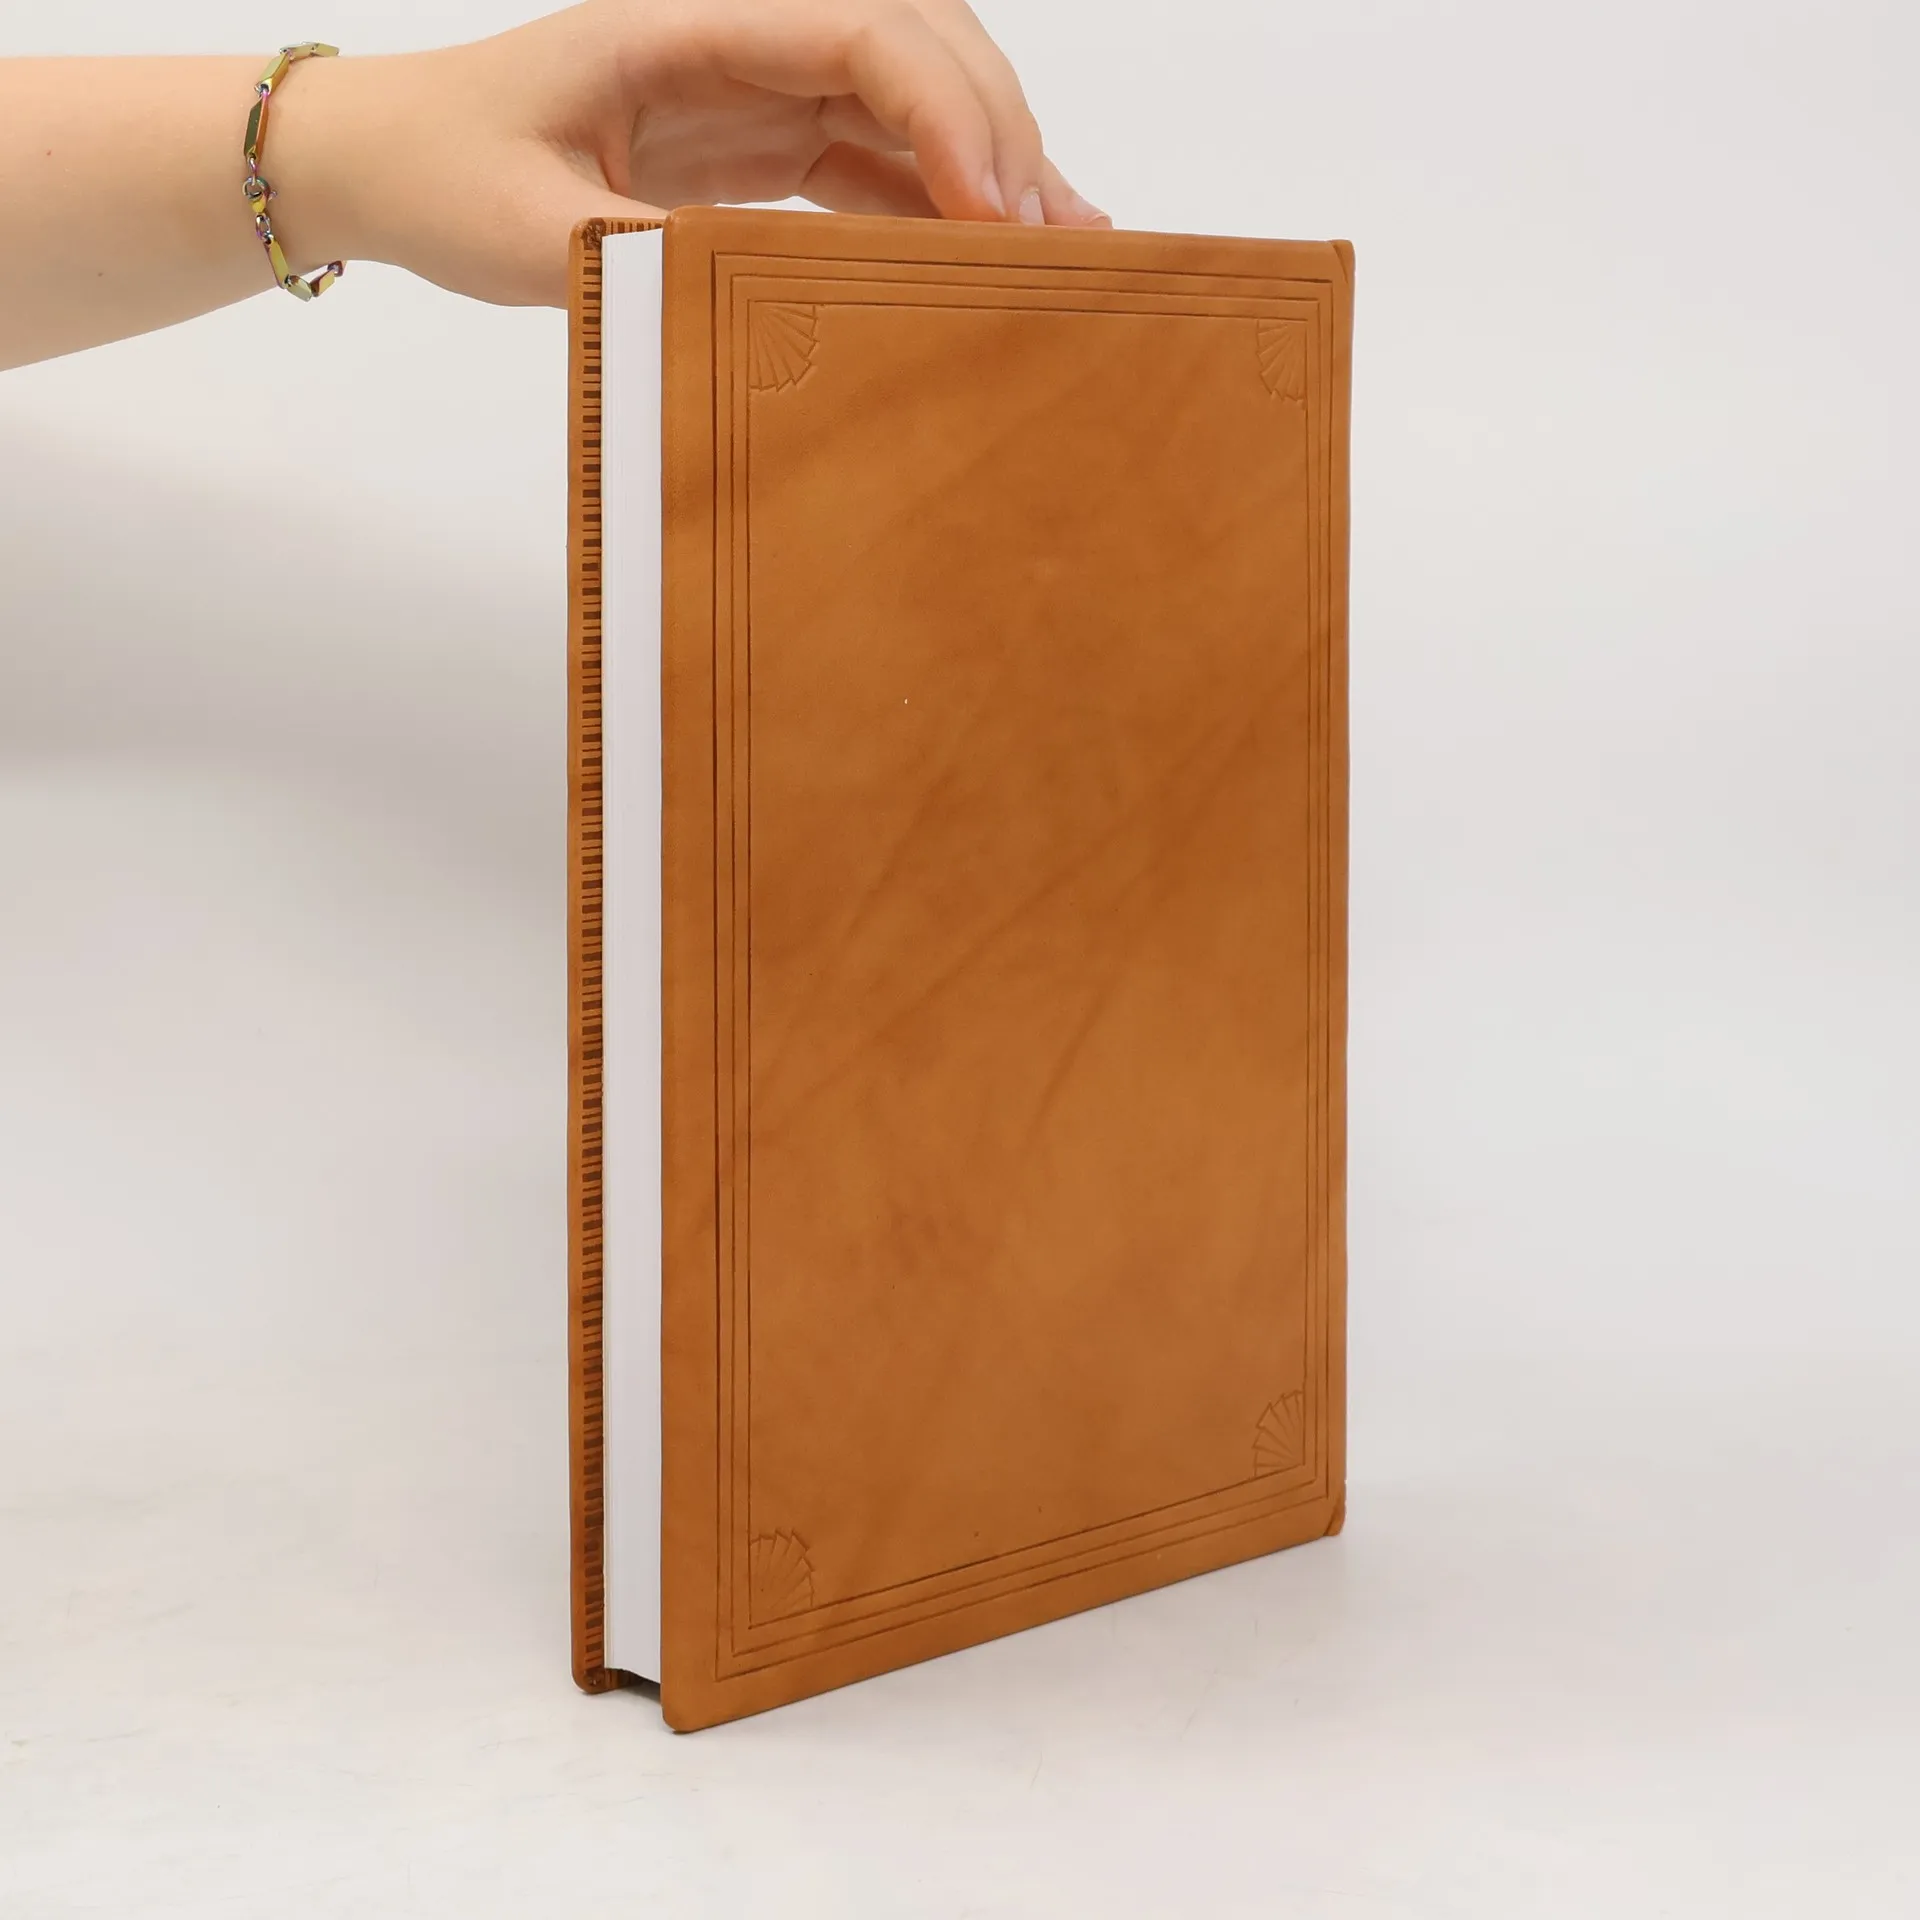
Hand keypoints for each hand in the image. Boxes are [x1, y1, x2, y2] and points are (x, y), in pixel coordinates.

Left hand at [281, 0, 1110, 305]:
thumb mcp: (533, 233)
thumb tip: (772, 295)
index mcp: (686, 25)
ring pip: (913, 99)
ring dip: (992, 163)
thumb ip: (648, 256)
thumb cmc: (445, 174)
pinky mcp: (765, 145)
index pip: (857, 30)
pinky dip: (942, 204)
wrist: (393, 163)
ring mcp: (760, 89)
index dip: (944, 105)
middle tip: (1048, 236)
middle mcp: (742, 40)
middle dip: (996, 128)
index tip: (990, 203)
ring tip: (1065, 245)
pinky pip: (878, 161)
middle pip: (915, 46)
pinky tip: (998, 249)